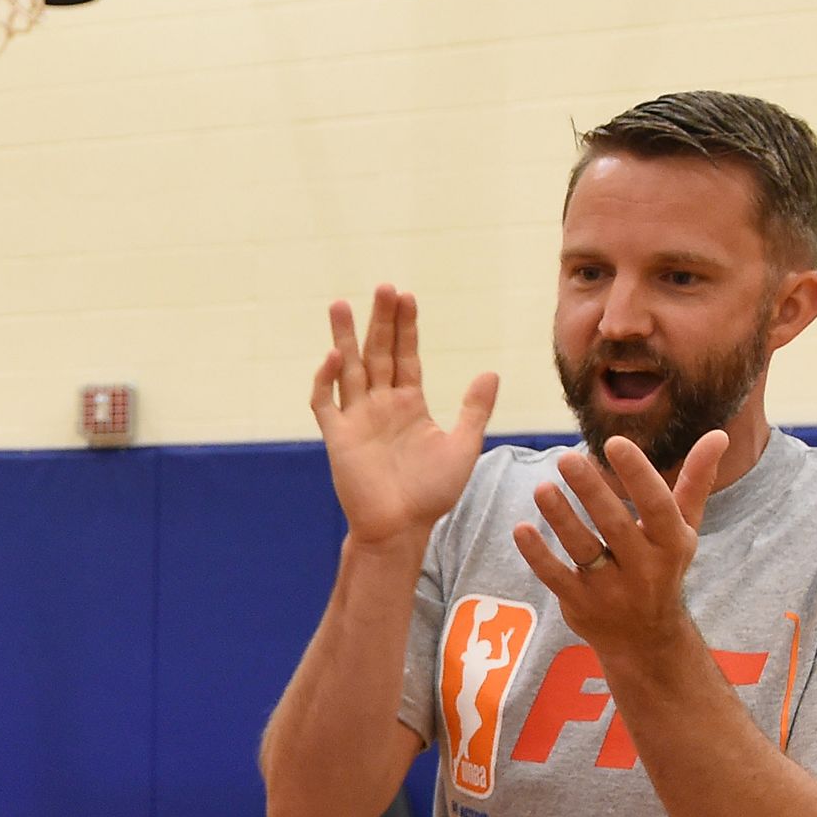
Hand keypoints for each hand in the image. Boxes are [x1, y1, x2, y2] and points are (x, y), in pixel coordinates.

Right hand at [310, 287, 498, 546]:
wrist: (401, 529)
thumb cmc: (431, 494)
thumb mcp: (463, 446)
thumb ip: (473, 408)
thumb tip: (490, 372)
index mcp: (409, 404)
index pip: (405, 355)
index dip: (406, 327)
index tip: (407, 297)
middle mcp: (381, 405)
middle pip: (377, 353)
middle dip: (380, 321)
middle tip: (383, 287)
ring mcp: (357, 419)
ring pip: (348, 369)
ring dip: (344, 338)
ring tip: (341, 305)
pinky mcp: (338, 438)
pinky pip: (326, 403)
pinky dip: (326, 380)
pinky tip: (334, 357)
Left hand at [512, 432, 727, 661]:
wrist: (645, 639)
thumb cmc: (663, 567)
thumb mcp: (684, 529)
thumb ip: (695, 482)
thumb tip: (718, 434)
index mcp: (671, 543)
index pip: (657, 504)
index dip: (638, 474)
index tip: (615, 442)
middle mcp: (644, 567)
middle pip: (614, 524)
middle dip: (591, 491)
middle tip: (567, 458)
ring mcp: (610, 589)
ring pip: (583, 549)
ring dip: (561, 518)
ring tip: (542, 487)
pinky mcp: (580, 604)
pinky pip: (556, 577)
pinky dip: (538, 555)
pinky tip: (521, 528)